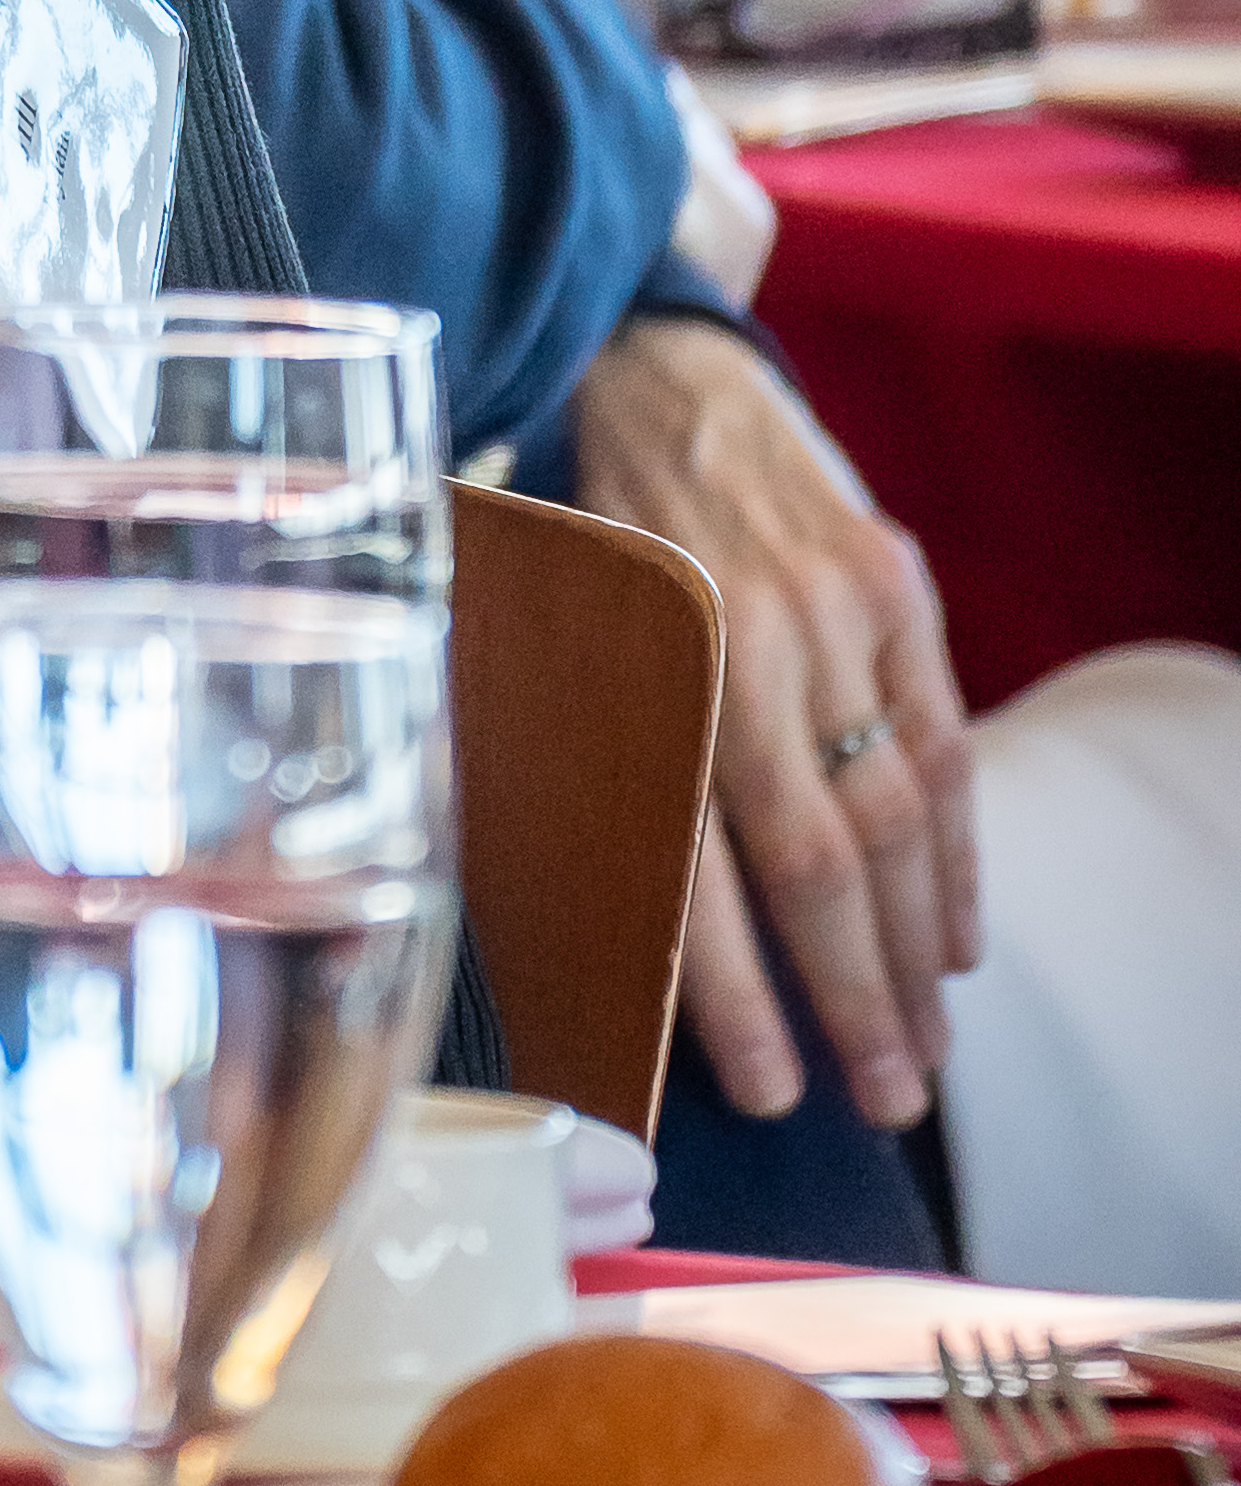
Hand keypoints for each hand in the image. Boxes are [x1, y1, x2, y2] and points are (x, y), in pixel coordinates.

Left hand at [565, 314, 980, 1132]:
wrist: (657, 382)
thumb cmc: (581, 542)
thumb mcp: (529, 644)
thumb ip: (554, 777)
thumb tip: (568, 953)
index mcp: (624, 670)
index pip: (687, 866)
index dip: (732, 995)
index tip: (771, 1095)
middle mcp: (730, 644)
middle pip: (810, 861)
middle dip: (853, 1000)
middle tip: (886, 1103)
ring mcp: (825, 612)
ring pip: (890, 815)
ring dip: (914, 950)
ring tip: (923, 1052)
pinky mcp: (892, 583)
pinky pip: (940, 742)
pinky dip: (955, 855)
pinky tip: (953, 940)